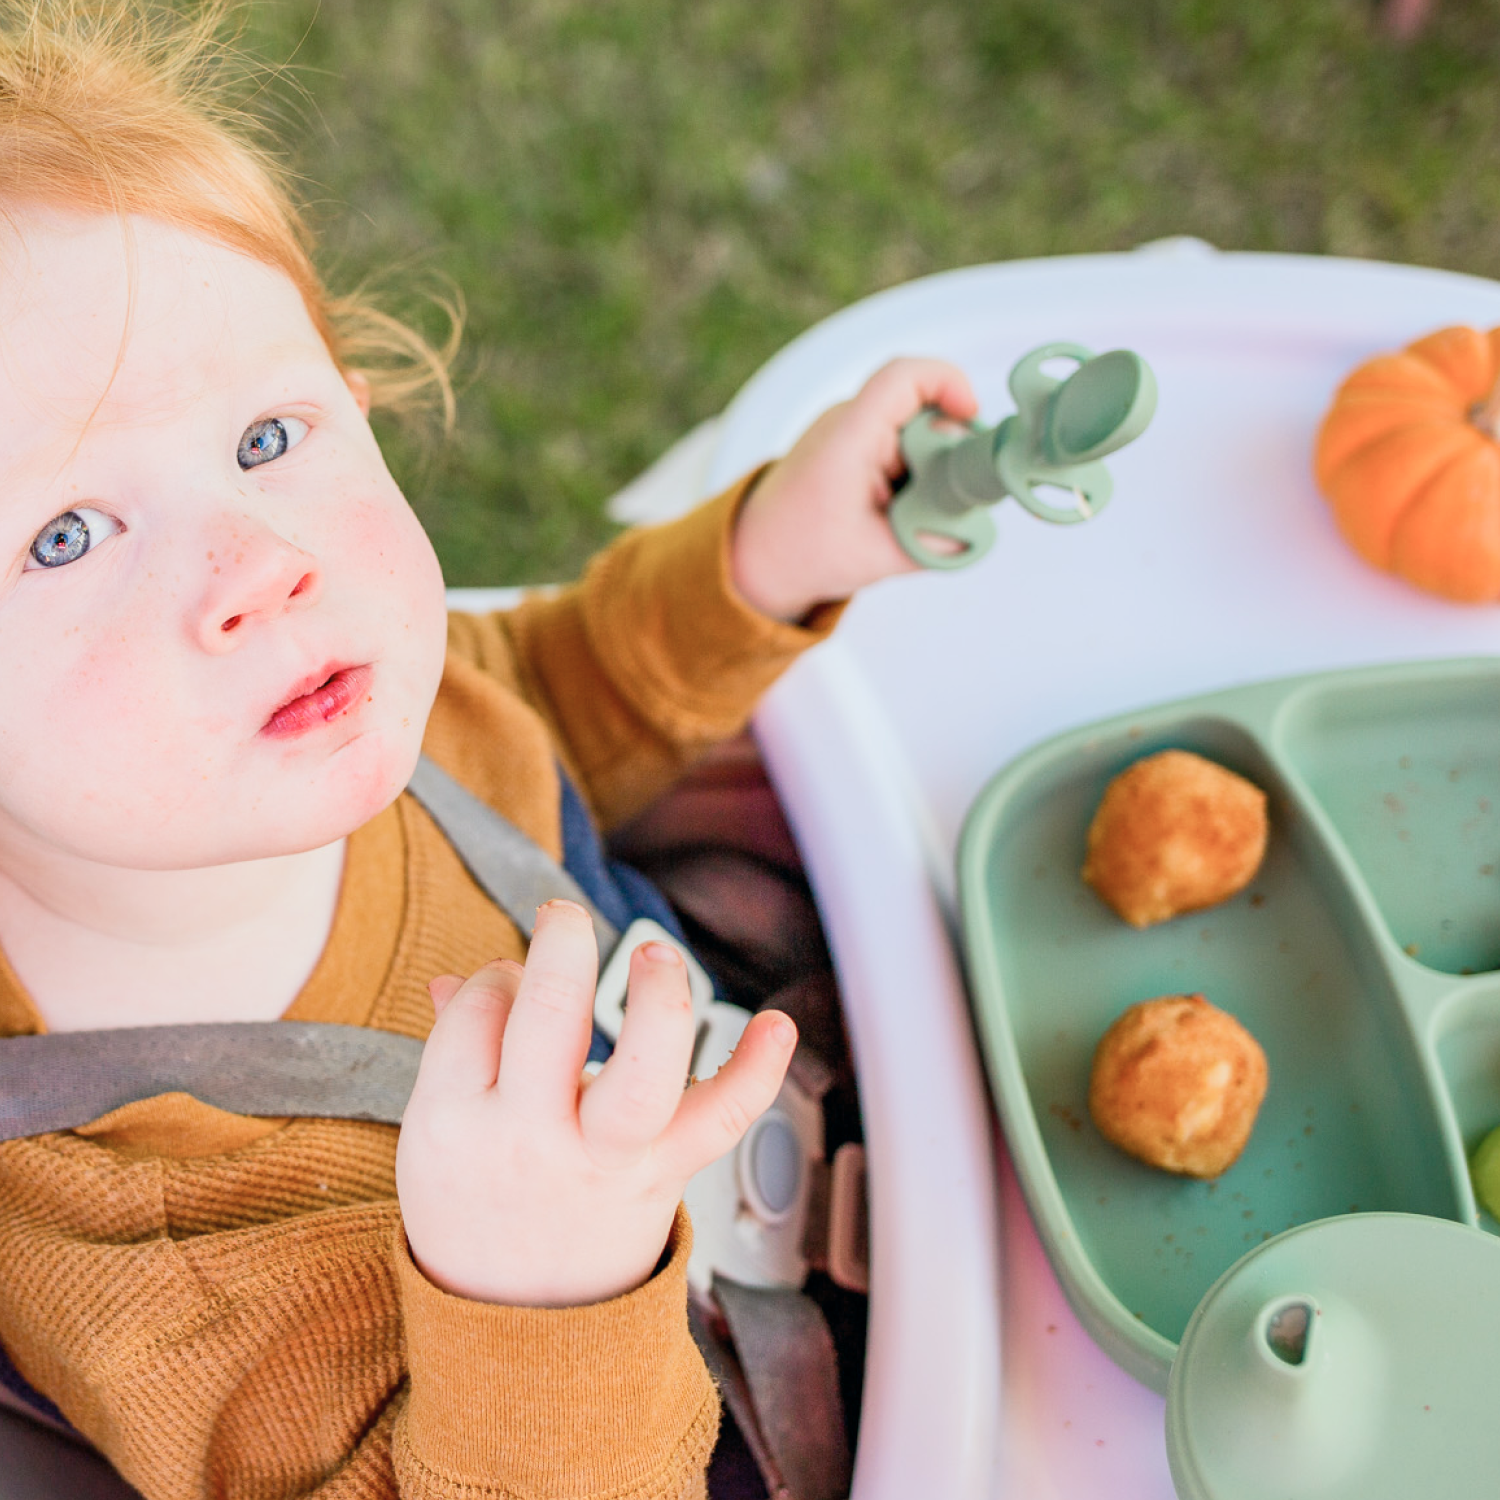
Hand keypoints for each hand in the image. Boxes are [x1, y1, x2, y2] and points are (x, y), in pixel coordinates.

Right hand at [395, 900, 796, 1306]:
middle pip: (547, 1021)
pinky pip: (719, 1122)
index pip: (479, 1009)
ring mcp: (603, 1160)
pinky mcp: (663, 1175)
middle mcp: (530, 1139)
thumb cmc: (475, 1207)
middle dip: (564, 947)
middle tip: (565, 919)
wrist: (519, 1328)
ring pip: (640, 1073)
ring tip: (654, 955)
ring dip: (657, 998)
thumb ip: (455, 1050)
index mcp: (453, 1121)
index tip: (512, 987)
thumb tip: (464, 978)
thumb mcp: (434, 1135)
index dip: (500, 977)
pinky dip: (757, 1071)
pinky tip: (776, 1023)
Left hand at [729, 357, 978, 620]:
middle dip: (950, 451)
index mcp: (848, 438)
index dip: (948, 383)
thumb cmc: (800, 552)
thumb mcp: (874, 558)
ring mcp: (851, 432)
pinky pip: (902, 446)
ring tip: (921, 514)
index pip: (903, 378)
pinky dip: (916, 476)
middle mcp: (848, 424)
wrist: (755, 555)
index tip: (972, 418)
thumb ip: (931, 544)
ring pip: (916, 432)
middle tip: (957, 497)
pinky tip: (907, 511)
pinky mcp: (856, 447)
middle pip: (921, 410)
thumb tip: (976, 531)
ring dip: (932, 469)